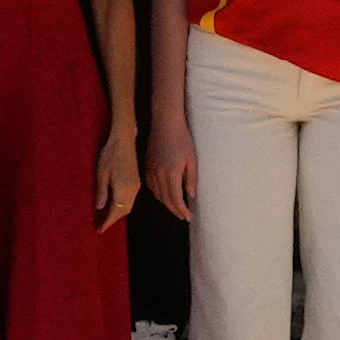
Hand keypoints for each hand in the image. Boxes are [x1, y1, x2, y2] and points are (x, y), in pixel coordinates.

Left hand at [92, 124, 139, 230]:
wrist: (124, 139)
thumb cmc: (110, 154)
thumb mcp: (101, 174)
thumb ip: (102, 192)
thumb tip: (100, 208)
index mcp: (123, 190)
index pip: (115, 212)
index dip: (107, 222)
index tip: (99, 230)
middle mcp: (132, 190)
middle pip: (124, 212)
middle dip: (113, 220)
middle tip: (101, 226)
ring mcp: (136, 186)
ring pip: (128, 206)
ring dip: (118, 213)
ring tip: (106, 217)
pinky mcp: (137, 181)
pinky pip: (130, 199)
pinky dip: (122, 206)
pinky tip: (114, 204)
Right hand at [143, 109, 196, 223]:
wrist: (165, 122)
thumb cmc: (182, 138)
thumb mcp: (192, 159)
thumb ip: (191, 178)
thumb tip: (191, 196)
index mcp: (171, 173)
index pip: (176, 200)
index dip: (182, 210)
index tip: (189, 217)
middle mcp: (158, 174)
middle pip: (165, 200)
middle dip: (175, 210)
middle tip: (184, 216)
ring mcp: (150, 170)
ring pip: (157, 194)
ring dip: (166, 203)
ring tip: (176, 207)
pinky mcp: (147, 165)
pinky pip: (150, 186)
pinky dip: (157, 193)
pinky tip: (164, 194)